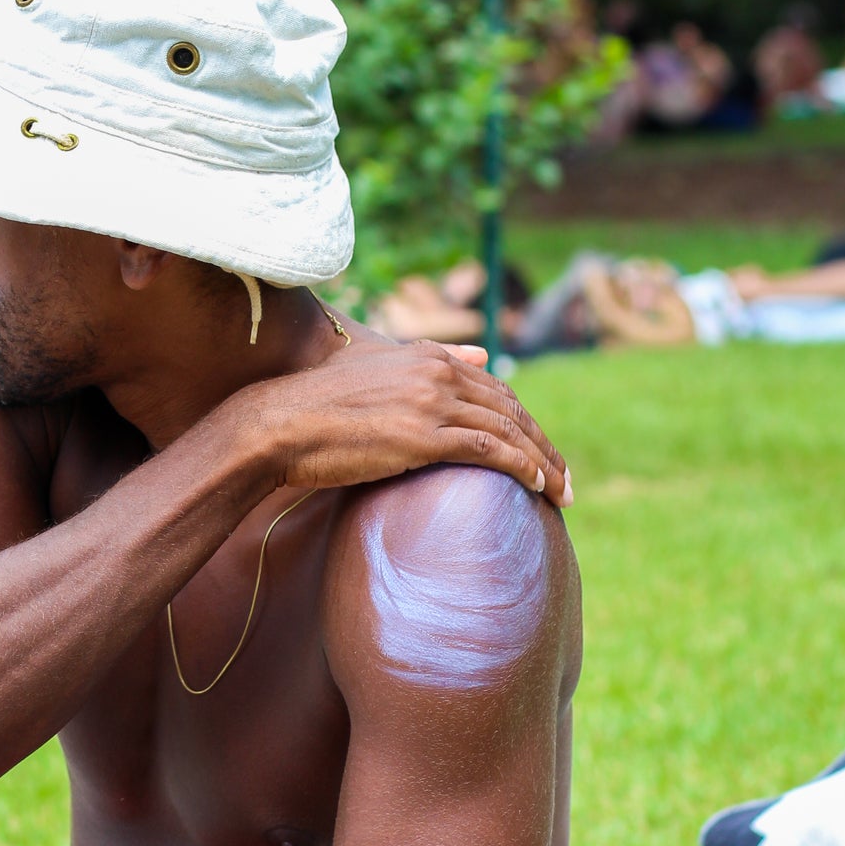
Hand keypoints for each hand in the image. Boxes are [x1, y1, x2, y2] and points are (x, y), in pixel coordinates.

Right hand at [241, 337, 571, 506]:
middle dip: (544, 445)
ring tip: (561, 492)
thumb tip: (482, 353)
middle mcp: (437, 373)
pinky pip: (489, 450)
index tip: (541, 449)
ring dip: (543, 463)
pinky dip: (521, 468)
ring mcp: (432, 403)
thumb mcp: (376, 368)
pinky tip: (537, 487)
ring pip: (508, 430)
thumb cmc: (316, 403)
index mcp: (428, 356)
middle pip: (512, 409)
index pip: (496, 387)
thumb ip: (430, 359)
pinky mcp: (423, 436)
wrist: (278, 424)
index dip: (524, 420)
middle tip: (565, 478)